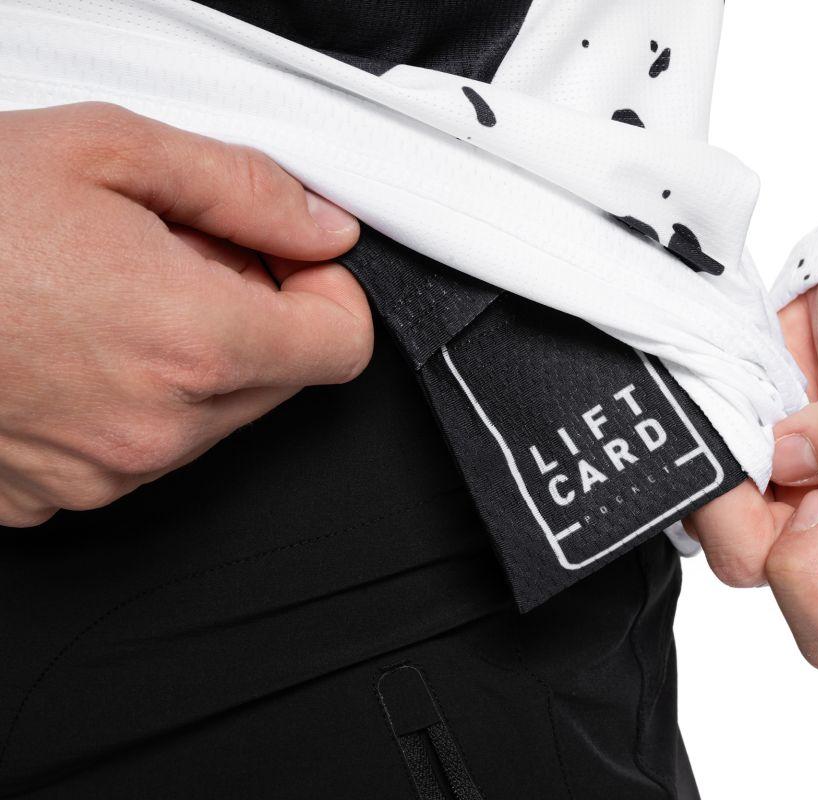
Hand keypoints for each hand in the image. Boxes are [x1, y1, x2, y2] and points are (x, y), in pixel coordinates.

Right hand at [0, 103, 372, 526]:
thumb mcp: (107, 151)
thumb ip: (244, 190)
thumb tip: (319, 224)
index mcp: (189, 341)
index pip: (341, 347)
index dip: (327, 292)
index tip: (294, 262)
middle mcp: (155, 427)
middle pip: (280, 380)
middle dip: (253, 315)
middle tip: (180, 256)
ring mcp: (101, 473)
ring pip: (210, 417)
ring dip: (189, 357)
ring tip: (107, 293)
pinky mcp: (54, 496)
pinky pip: (137, 450)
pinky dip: (129, 399)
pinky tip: (72, 342)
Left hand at [687, 260, 817, 669]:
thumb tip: (792, 461)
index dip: (809, 587)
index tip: (815, 504)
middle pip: (757, 579)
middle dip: (740, 519)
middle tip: (755, 440)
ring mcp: (772, 495)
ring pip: (710, 531)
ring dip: (711, 476)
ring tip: (738, 407)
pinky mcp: (732, 457)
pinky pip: (690, 479)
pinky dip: (692, 445)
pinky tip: (715, 399)